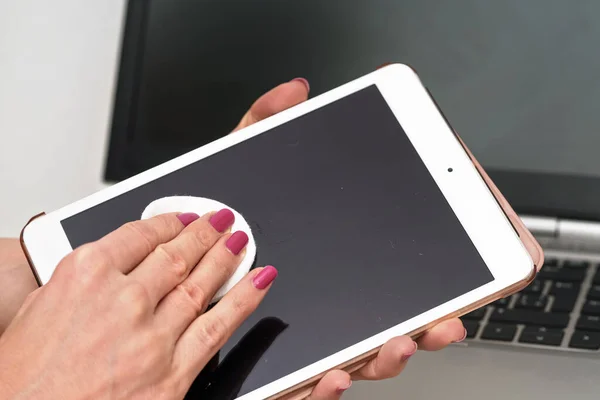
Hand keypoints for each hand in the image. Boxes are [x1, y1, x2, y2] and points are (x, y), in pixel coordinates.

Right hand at [0, 210, 276, 398]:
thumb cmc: (20, 383)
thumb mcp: (33, 311)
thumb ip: (77, 280)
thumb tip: (105, 263)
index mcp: (85, 275)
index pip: (140, 234)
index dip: (169, 221)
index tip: (183, 218)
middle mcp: (123, 300)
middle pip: (175, 254)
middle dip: (203, 233)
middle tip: (220, 219)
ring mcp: (152, 335)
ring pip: (201, 284)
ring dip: (227, 256)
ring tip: (240, 239)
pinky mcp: (172, 372)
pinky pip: (219, 327)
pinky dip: (245, 300)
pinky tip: (260, 280)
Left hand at [232, 79, 466, 398]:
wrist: (158, 279)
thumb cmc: (204, 229)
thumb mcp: (232, 173)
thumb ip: (261, 132)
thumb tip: (294, 91)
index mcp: (322, 264)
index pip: (384, 278)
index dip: (425, 281)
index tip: (454, 274)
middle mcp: (318, 307)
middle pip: (383, 324)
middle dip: (424, 326)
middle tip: (446, 319)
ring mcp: (296, 341)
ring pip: (353, 360)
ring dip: (384, 356)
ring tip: (397, 342)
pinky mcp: (265, 370)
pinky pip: (300, 389)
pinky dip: (322, 387)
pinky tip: (331, 373)